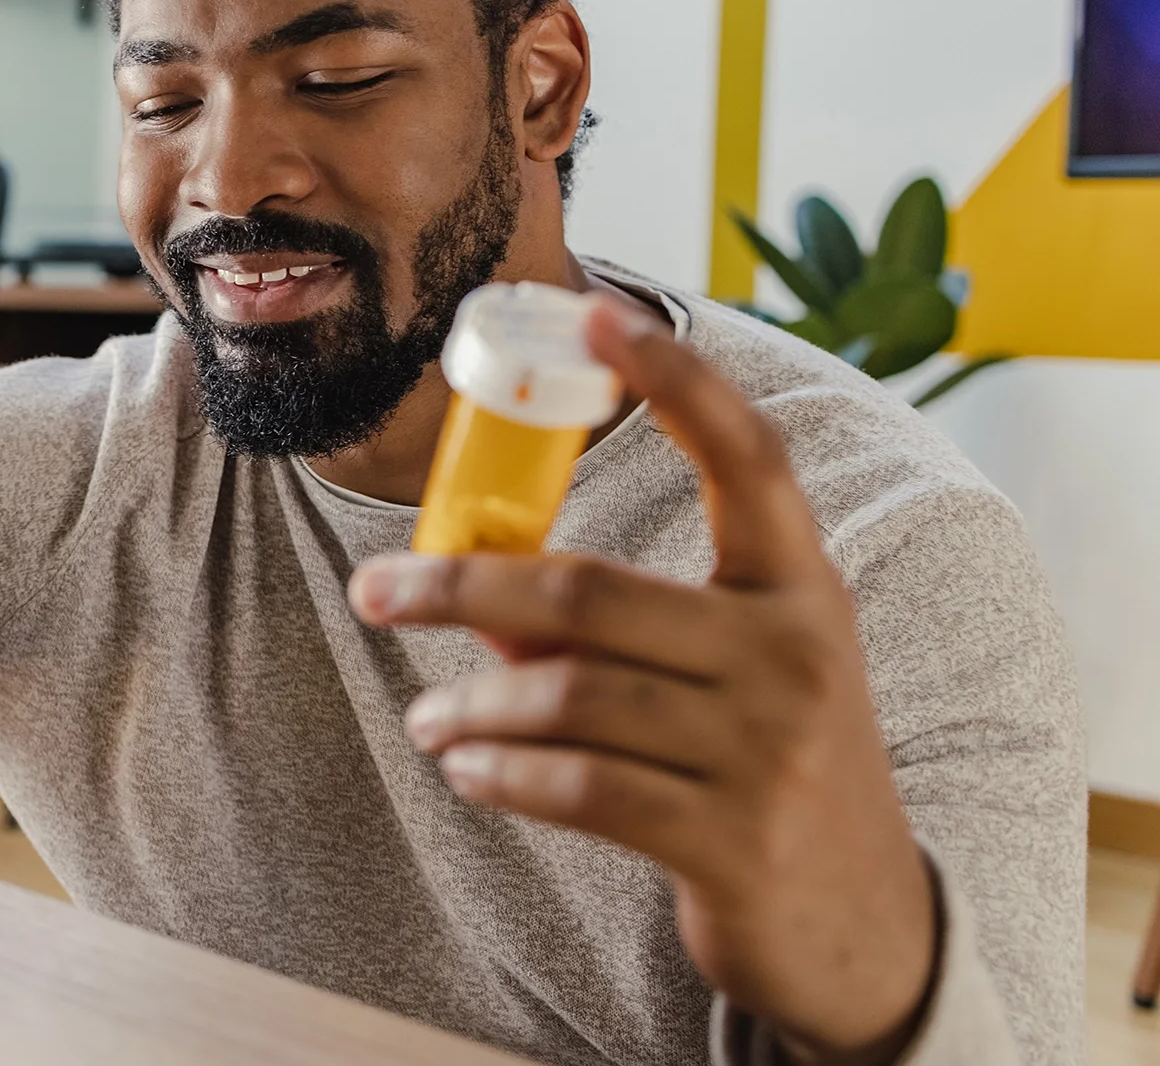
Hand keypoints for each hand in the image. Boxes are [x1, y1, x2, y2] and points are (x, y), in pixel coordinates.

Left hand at [348, 302, 935, 1062]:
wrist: (861, 921)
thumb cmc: (767, 761)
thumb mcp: (731, 672)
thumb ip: (623, 621)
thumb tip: (470, 586)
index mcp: (800, 587)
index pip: (747, 458)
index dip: (678, 379)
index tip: (598, 315)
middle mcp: (794, 654)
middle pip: (586, 591)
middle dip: (456, 584)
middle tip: (374, 591)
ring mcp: (768, 751)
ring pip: (565, 695)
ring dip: (469, 704)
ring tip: (430, 721)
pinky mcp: (729, 841)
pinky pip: (577, 787)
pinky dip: (500, 775)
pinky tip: (468, 772)